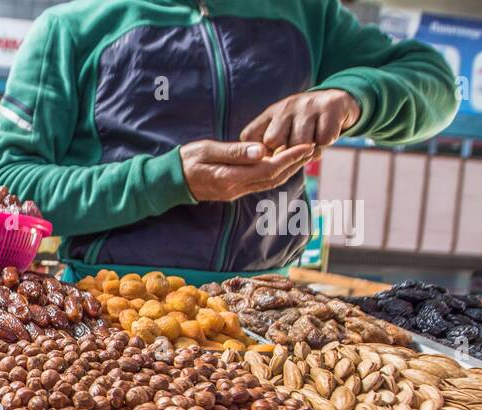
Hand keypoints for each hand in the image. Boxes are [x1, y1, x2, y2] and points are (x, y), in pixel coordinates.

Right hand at [180, 141, 316, 201]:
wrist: (168, 181)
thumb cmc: (185, 162)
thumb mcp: (207, 150)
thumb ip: (234, 151)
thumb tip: (260, 151)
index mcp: (230, 177)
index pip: (269, 168)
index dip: (290, 157)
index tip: (306, 144)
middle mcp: (236, 189)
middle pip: (274, 178)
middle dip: (295, 163)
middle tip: (313, 147)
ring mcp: (235, 192)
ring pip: (269, 183)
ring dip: (288, 170)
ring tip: (303, 155)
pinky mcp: (233, 191)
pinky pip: (261, 183)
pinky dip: (275, 173)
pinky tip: (282, 164)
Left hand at [241, 89, 361, 151]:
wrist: (337, 102)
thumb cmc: (304, 125)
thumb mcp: (282, 130)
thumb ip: (270, 148)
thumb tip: (265, 169)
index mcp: (271, 113)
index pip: (249, 136)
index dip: (259, 153)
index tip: (272, 156)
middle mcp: (286, 106)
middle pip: (273, 141)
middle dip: (285, 153)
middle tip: (297, 151)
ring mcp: (307, 105)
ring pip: (300, 143)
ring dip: (308, 151)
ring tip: (312, 145)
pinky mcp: (330, 107)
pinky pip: (324, 139)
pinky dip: (325, 144)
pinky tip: (324, 136)